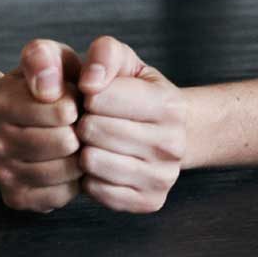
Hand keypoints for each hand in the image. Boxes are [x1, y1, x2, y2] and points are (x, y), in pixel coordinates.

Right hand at [0, 39, 82, 212]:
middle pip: (62, 143)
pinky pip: (57, 197)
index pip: (61, 111)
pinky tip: (71, 165)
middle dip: (82, 132)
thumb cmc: (48, 84)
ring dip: (80, 158)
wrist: (24, 115)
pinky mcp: (13, 197)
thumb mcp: (48, 58)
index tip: (76, 101)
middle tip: (82, 125)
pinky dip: (72, 183)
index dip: (80, 105)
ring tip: (80, 144)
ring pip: (60, 172)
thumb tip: (47, 89)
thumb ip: (45, 58)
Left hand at [73, 36, 188, 213]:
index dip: (88, 95)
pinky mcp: (150, 201)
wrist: (172, 132)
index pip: (99, 98)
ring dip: (85, 150)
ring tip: (96, 142)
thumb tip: (89, 82)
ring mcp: (164, 176)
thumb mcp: (127, 63)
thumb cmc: (139, 93)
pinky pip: (96, 191)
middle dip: (84, 122)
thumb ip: (105, 54)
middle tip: (93, 121)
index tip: (96, 97)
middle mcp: (173, 144)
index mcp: (170, 105)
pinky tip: (103, 164)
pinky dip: (90, 178)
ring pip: (93, 163)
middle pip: (94, 131)